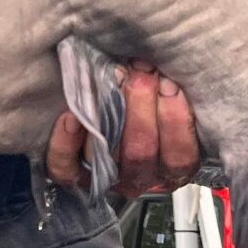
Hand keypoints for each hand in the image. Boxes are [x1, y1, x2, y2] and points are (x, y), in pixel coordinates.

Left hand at [45, 62, 201, 197]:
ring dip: (107, 118)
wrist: (114, 96)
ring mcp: (108, 178)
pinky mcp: (76, 175)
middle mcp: (143, 176)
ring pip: (108, 160)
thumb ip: (174, 88)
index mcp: (175, 163)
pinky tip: (71, 115)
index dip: (176, 122)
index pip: (180, 157)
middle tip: (140, 74)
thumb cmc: (154, 90)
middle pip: (142, 154)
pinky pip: (67, 169)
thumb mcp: (171, 91)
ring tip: (111, 81)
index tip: (169, 84)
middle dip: (141, 108)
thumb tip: (170, 69)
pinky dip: (67, 144)